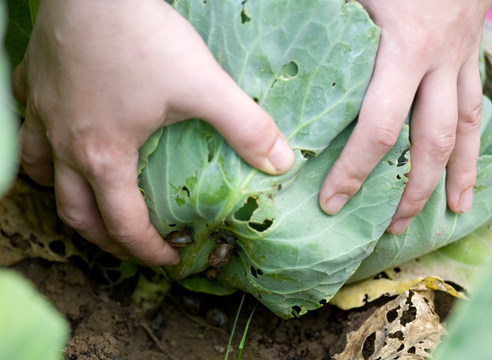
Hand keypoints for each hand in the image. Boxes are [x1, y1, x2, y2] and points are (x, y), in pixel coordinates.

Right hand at [12, 0, 294, 264]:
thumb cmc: (141, 36)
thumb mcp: (203, 84)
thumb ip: (245, 125)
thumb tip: (281, 162)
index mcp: (104, 156)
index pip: (123, 224)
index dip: (147, 250)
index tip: (169, 257)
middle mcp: (66, 144)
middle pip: (76, 214)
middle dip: (104, 239)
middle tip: (131, 244)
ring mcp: (43, 115)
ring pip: (43, 176)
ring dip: (67, 198)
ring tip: (91, 203)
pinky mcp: (33, 85)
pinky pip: (27, 130)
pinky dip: (44, 148)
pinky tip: (60, 139)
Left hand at [319, 0, 490, 234]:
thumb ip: (317, 12)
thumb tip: (267, 30)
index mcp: (405, 48)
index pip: (378, 127)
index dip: (355, 170)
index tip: (333, 201)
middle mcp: (439, 61)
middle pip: (430, 141)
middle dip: (413, 190)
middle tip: (393, 227)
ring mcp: (462, 57)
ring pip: (467, 129)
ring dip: (455, 174)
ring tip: (448, 210)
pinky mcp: (471, 50)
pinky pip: (480, 103)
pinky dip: (477, 138)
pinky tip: (469, 161)